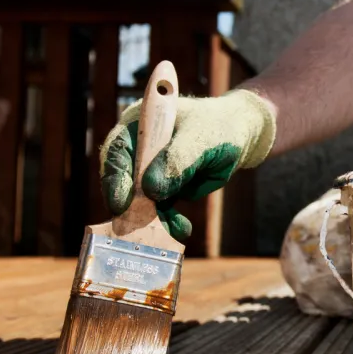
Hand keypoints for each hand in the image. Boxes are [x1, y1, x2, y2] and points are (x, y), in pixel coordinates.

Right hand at [99, 89, 275, 241]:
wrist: (238, 137)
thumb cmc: (217, 127)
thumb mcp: (200, 139)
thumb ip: (177, 160)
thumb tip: (151, 189)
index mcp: (139, 125)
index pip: (116, 151)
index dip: (114, 177)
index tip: (120, 202)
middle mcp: (137, 149)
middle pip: (121, 180)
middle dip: (131, 205)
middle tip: (139, 225)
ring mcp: (147, 171)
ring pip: (139, 200)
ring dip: (152, 219)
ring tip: (173, 228)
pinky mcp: (161, 189)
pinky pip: (157, 209)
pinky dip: (167, 221)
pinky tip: (182, 228)